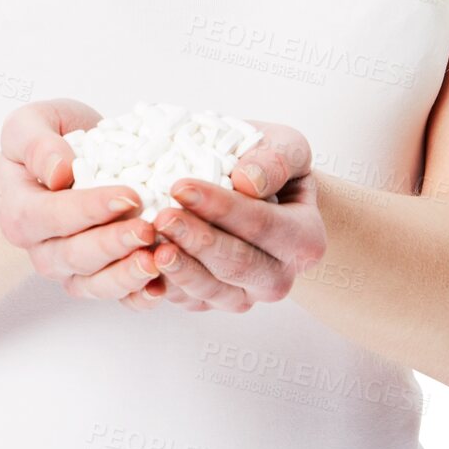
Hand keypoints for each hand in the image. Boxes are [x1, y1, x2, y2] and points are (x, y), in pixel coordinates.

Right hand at [0, 99, 164, 303]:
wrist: (59, 163)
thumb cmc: (45, 141)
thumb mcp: (30, 124)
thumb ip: (37, 144)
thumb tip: (59, 172)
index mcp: (21, 213)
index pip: (52, 216)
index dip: (89, 209)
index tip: (128, 196)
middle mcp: (41, 249)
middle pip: (74, 256)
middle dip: (113, 245)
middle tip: (147, 230)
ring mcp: (69, 269)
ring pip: (94, 285)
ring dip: (127, 277)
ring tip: (157, 262)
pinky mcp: (96, 280)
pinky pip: (115, 297)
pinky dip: (138, 296)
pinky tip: (161, 286)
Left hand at [124, 120, 326, 313]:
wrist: (254, 188)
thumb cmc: (269, 163)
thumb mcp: (285, 145)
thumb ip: (277, 158)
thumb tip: (248, 182)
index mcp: (305, 239)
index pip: (263, 225)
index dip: (222, 208)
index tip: (182, 186)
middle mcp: (280, 277)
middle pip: (237, 265)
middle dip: (197, 241)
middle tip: (162, 216)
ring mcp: (245, 295)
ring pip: (211, 290)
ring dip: (179, 267)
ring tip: (150, 241)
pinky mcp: (213, 302)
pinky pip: (188, 301)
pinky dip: (164, 284)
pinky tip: (142, 262)